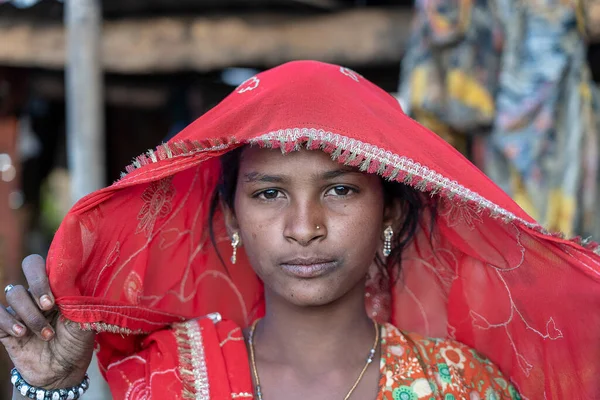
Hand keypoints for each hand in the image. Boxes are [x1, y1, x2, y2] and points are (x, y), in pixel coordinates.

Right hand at [0, 255, 94, 389]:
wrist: (62, 373)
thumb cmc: (76, 343)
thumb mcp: (84, 322)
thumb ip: (80, 301)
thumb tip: (80, 283)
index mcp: (58, 287)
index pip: (49, 262)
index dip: (48, 272)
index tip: (57, 296)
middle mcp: (38, 293)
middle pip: (28, 267)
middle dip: (38, 285)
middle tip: (49, 306)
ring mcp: (21, 308)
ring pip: (14, 293)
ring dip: (31, 314)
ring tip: (46, 334)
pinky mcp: (5, 326)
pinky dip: (9, 322)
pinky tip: (22, 334)